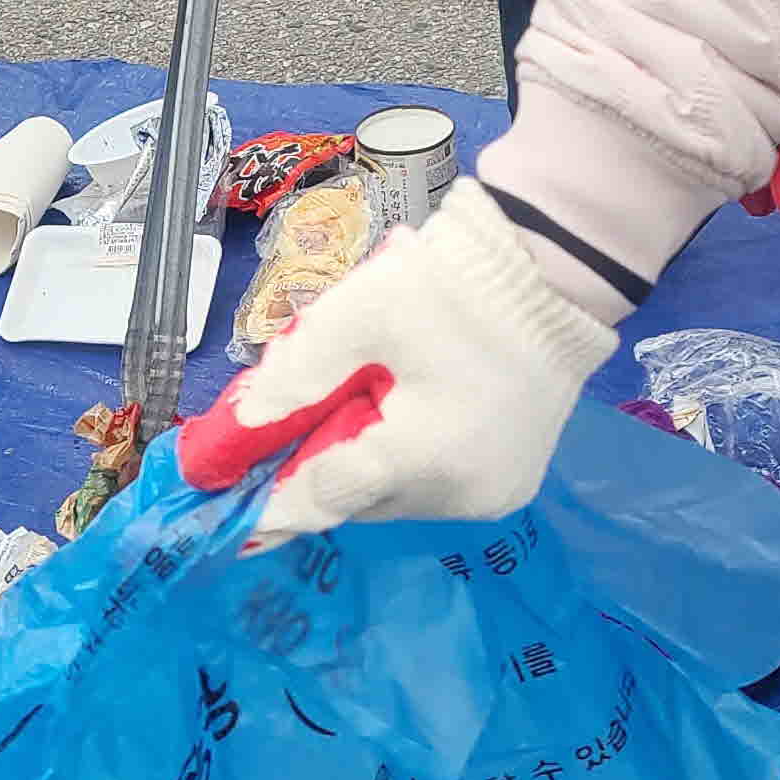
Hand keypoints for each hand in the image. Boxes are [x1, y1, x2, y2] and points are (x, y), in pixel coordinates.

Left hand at [177, 185, 613, 540]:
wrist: (556, 273)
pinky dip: (404, 461)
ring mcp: (492, 497)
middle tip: (288, 428)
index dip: (268, 498)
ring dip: (362, 463)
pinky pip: (434, 487)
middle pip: (357, 498)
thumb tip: (241, 427)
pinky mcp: (511, 486)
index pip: (322, 495)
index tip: (223, 507)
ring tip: (358, 404)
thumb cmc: (453, 287)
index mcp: (421, 458)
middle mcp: (458, 496)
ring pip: (394, 496)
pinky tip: (400, 415)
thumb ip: (295, 374)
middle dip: (317, 465)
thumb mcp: (360, 312)